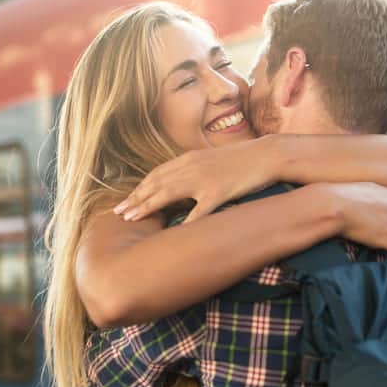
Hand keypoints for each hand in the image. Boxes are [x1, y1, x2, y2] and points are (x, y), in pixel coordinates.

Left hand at [113, 138, 278, 222]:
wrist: (268, 154)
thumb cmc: (243, 159)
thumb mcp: (213, 161)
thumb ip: (194, 171)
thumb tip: (180, 186)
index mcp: (189, 159)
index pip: (156, 175)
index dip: (139, 189)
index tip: (125, 202)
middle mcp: (192, 167)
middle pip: (156, 184)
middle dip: (135, 199)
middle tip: (118, 214)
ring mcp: (204, 180)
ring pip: (168, 194)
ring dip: (147, 206)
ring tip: (132, 218)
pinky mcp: (220, 192)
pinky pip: (199, 211)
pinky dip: (184, 222)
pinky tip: (173, 233)